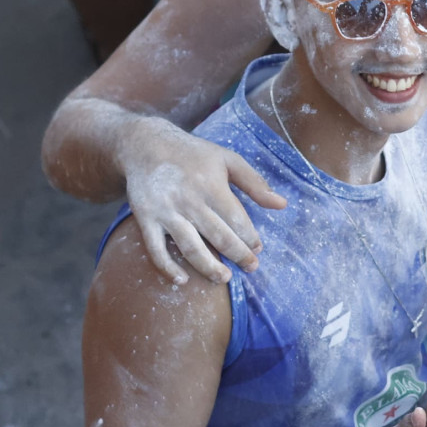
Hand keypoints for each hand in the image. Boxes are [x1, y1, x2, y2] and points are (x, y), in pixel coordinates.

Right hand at [121, 119, 287, 284]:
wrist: (145, 146)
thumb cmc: (193, 154)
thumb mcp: (228, 159)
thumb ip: (255, 183)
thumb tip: (282, 205)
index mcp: (211, 186)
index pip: (236, 219)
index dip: (250, 238)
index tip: (258, 249)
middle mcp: (189, 201)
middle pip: (218, 236)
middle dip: (238, 255)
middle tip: (251, 267)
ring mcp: (165, 212)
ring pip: (190, 247)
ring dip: (209, 267)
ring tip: (224, 279)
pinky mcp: (145, 219)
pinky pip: (155, 250)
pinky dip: (168, 268)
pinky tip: (182, 281)